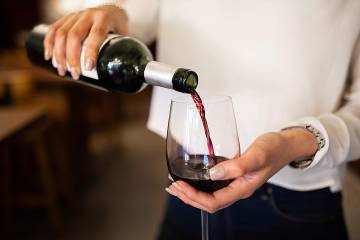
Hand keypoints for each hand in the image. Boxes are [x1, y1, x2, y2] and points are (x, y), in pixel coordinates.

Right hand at [43, 5, 127, 78]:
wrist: (112, 10)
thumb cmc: (119, 28)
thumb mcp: (124, 37)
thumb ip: (123, 53)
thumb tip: (125, 76)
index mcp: (104, 18)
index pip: (96, 34)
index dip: (91, 51)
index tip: (88, 67)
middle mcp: (88, 14)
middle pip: (74, 35)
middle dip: (72, 57)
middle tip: (74, 75)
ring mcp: (75, 15)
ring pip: (61, 33)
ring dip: (59, 54)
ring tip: (62, 71)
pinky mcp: (66, 18)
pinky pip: (53, 29)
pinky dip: (49, 43)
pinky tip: (49, 57)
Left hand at [166, 129, 317, 212]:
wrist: (287, 145)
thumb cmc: (274, 149)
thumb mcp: (258, 155)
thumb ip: (238, 165)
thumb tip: (214, 173)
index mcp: (242, 189)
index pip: (213, 202)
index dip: (194, 197)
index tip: (179, 185)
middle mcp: (237, 189)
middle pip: (208, 203)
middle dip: (188, 197)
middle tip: (172, 186)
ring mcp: (236, 184)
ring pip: (210, 196)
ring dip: (192, 192)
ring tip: (176, 185)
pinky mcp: (234, 176)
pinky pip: (214, 186)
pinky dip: (200, 184)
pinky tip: (193, 177)